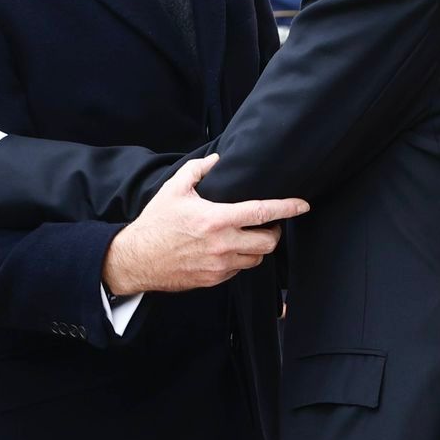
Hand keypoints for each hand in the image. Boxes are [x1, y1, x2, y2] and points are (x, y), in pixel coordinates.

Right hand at [101, 155, 308, 295]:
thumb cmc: (155, 224)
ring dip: (257, 247)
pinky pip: (238, 270)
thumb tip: (218, 159)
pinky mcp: (213, 279)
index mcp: (216, 219)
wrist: (136, 259)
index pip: (262, 212)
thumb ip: (198, 170)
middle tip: (268, 224)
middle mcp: (222, 245)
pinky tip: (228, 250)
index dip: (287, 207)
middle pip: (268, 243)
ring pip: (256, 259)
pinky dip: (240, 260)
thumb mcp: (174, 190)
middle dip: (274, 232)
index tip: (303, 204)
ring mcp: (219, 265)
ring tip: (248, 236)